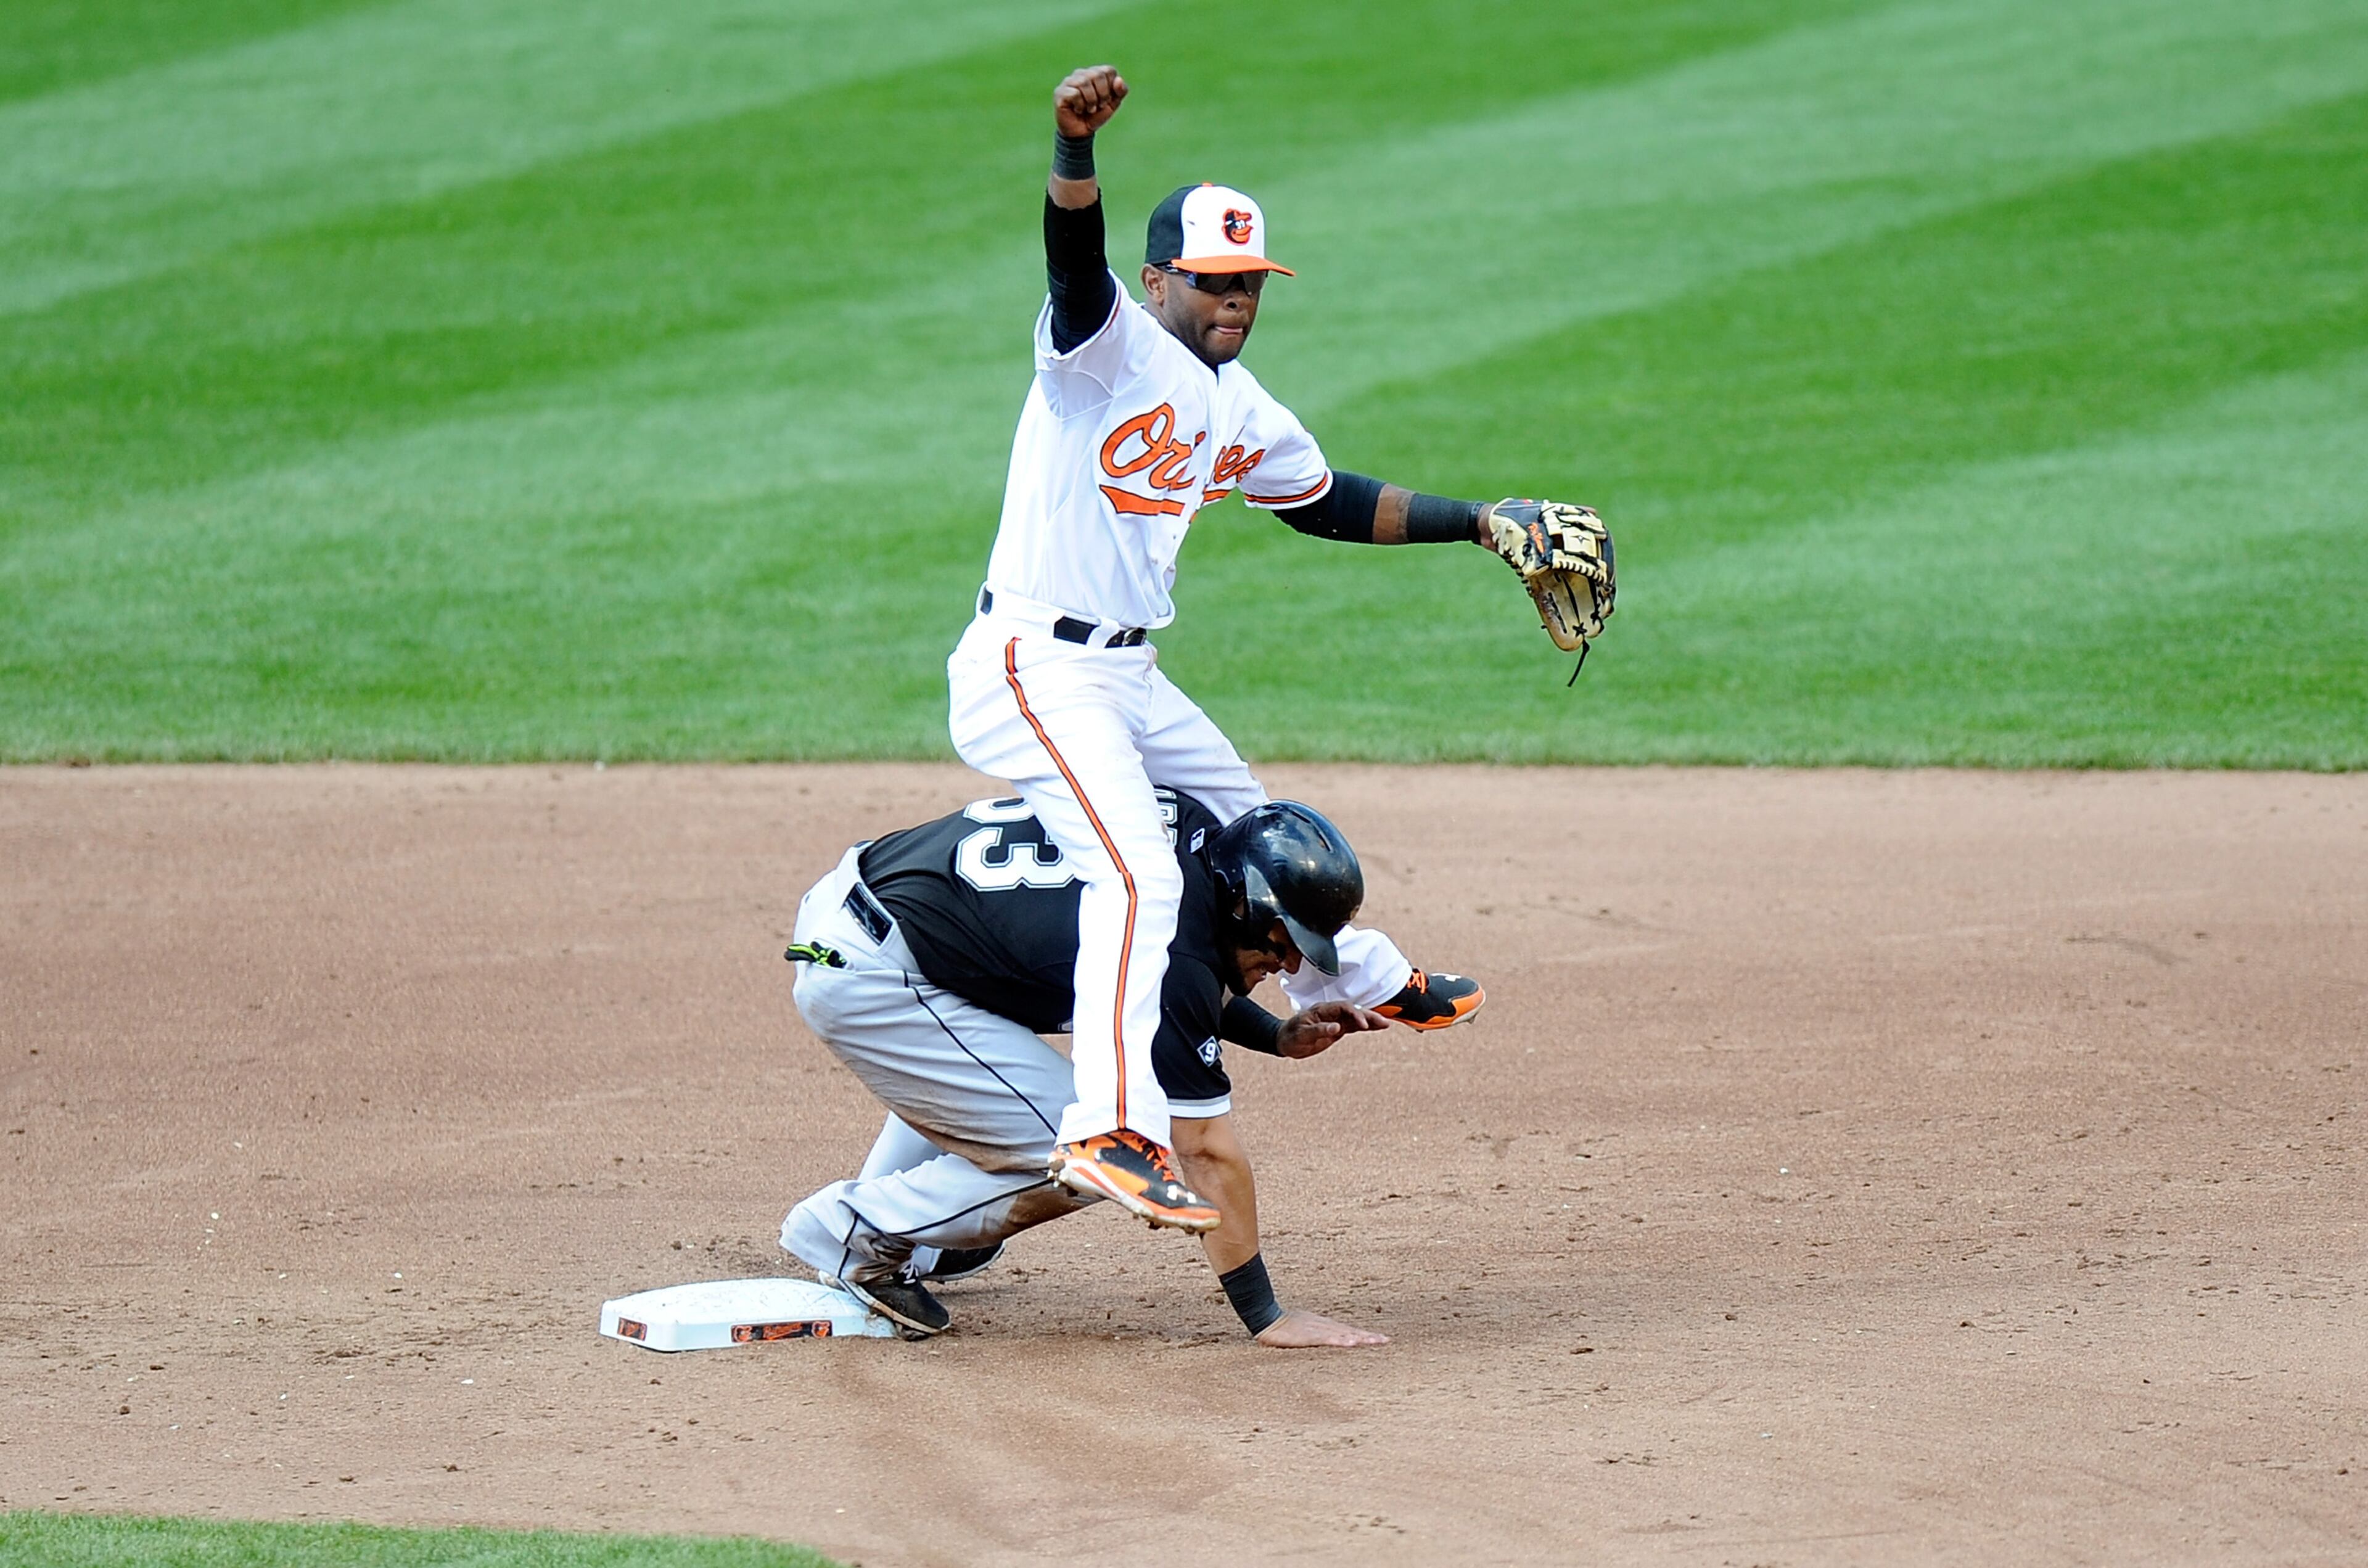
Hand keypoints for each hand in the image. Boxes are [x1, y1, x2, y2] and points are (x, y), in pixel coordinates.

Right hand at [1054, 66, 1127, 136]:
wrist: (1081, 133)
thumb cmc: (1096, 116)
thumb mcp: (1112, 104)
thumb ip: (1120, 91)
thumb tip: (1119, 79)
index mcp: (1095, 73)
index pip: (1108, 70)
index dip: (1111, 87)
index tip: (1107, 100)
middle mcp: (1081, 73)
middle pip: (1097, 74)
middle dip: (1103, 94)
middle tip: (1099, 106)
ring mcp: (1069, 81)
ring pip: (1084, 82)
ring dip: (1091, 100)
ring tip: (1089, 109)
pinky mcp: (1060, 92)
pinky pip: (1074, 93)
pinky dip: (1080, 105)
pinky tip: (1077, 110)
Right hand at [1255, 1308, 1389, 1348]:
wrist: (1266, 1317)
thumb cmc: (1282, 1325)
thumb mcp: (1302, 1331)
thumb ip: (1314, 1336)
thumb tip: (1324, 1340)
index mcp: (1323, 1326)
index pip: (1348, 1331)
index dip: (1363, 1334)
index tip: (1380, 1339)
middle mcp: (1324, 1326)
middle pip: (1350, 1331)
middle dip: (1368, 1337)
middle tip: (1386, 1341)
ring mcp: (1317, 1330)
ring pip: (1343, 1334)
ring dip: (1360, 1338)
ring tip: (1375, 1342)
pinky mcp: (1309, 1335)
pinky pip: (1327, 1339)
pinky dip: (1340, 1341)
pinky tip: (1351, 1344)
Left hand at [1274, 1002, 1390, 1059]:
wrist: (1284, 1041)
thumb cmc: (1290, 1037)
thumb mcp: (1301, 1035)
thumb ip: (1318, 1030)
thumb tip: (1336, 1028)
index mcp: (1322, 1010)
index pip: (1343, 1008)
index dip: (1354, 1014)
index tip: (1362, 1024)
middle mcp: (1331, 1013)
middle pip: (1354, 1011)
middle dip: (1368, 1016)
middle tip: (1383, 1023)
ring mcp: (1335, 1020)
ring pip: (1356, 1018)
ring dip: (1371, 1021)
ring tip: (1386, 1025)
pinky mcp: (1338, 1029)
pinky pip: (1354, 1026)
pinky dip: (1366, 1027)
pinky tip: (1377, 1028)